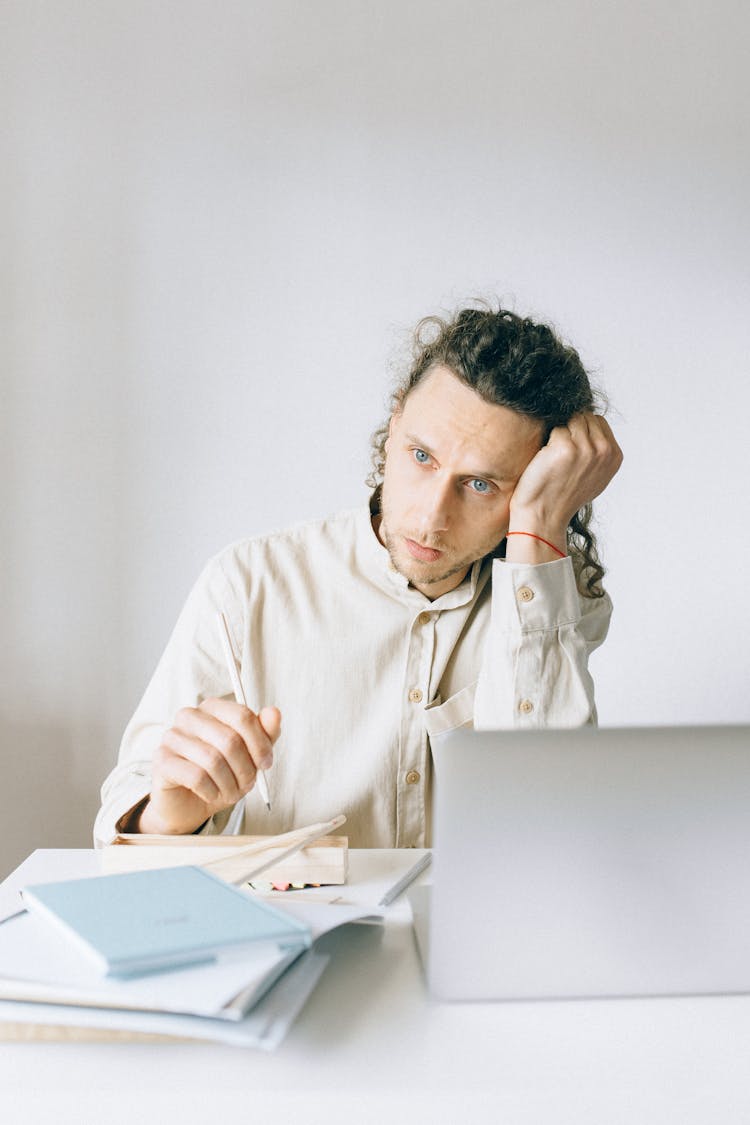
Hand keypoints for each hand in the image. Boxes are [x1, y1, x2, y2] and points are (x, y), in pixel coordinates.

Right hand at [137, 699, 281, 834]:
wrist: (189, 804)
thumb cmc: (220, 775)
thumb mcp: (248, 756)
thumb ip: (264, 734)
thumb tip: (274, 713)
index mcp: (212, 708)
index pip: (242, 716)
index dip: (260, 743)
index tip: (265, 763)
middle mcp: (189, 717)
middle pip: (230, 740)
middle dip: (245, 769)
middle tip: (247, 785)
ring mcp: (172, 737)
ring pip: (213, 760)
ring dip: (229, 784)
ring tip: (230, 793)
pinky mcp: (162, 760)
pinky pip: (196, 776)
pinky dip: (211, 791)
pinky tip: (211, 795)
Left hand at [506, 413, 622, 559]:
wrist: (544, 515)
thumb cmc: (564, 496)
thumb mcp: (595, 475)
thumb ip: (600, 451)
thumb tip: (592, 422)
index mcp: (615, 456)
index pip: (598, 421)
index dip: (581, 430)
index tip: (571, 448)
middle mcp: (604, 451)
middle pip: (584, 417)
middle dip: (570, 429)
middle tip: (560, 455)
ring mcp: (586, 448)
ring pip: (570, 420)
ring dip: (559, 434)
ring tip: (555, 458)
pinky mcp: (565, 447)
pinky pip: (555, 429)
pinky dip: (547, 441)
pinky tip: (546, 461)